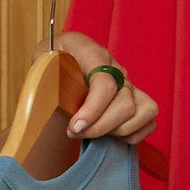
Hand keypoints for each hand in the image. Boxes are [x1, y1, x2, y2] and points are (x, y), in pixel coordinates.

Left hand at [52, 29, 159, 144]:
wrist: (60, 54)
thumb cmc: (50, 60)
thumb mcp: (41, 61)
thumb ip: (45, 75)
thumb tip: (48, 98)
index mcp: (91, 53)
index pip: (105, 83)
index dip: (92, 110)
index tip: (74, 127)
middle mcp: (116, 67)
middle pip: (125, 103)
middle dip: (100, 126)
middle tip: (74, 132)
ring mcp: (129, 83)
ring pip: (144, 111)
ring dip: (117, 130)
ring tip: (93, 133)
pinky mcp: (135, 98)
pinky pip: (149, 120)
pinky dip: (133, 134)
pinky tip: (109, 136)